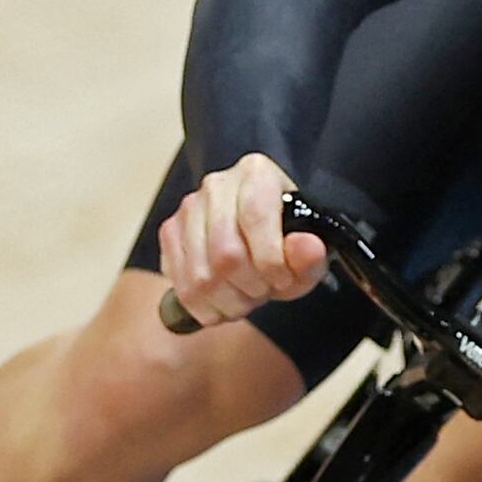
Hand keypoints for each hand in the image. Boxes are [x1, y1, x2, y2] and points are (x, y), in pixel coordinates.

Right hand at [153, 152, 324, 327]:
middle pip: (226, 253)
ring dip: (230, 302)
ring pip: (201, 276)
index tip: (283, 280)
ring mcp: (188, 209)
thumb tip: (307, 247)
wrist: (258, 238)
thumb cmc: (283, 242)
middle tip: (264, 291)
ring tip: (246, 298)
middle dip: (250, 287)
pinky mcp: (170, 233)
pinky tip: (224, 302)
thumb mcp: (307, 253)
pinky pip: (182, 286)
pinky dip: (207, 308)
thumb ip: (311, 255)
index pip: (255, 216)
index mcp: (256, 174)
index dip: (271, 260)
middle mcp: (217, 185)